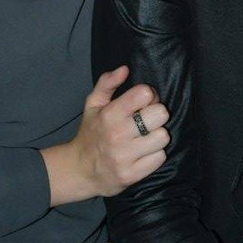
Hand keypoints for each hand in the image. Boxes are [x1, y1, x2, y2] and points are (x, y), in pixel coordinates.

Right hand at [41, 66, 169, 204]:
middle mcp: (118, 134)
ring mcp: (125, 156)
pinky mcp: (132, 175)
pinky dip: (155, 155)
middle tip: (147, 122)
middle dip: (156, 116)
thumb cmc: (91, 133)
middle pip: (160, 114)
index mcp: (110, 114)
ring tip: (145, 139)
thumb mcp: (93, 104)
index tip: (142, 104)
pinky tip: (143, 154)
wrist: (80, 171)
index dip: (149, 96)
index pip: (145, 94)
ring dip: (157, 137)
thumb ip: (107, 82)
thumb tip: (125, 68)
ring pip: (163, 137)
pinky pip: (160, 158)